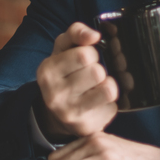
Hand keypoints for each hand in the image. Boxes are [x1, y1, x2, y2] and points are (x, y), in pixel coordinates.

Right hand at [34, 22, 117, 139]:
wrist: (55, 113)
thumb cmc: (64, 73)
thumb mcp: (63, 49)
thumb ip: (77, 33)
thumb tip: (94, 35)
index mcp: (47, 71)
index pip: (84, 54)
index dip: (91, 53)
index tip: (86, 58)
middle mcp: (54, 95)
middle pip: (97, 72)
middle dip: (99, 69)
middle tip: (92, 74)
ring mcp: (70, 114)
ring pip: (109, 90)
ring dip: (108, 85)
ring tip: (98, 86)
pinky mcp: (86, 127)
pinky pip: (112, 107)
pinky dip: (109, 103)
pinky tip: (98, 103)